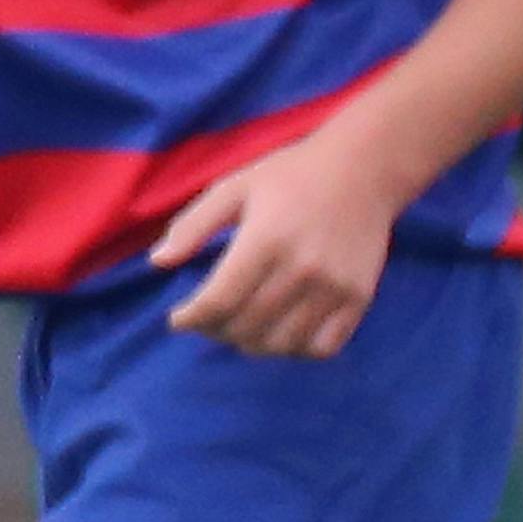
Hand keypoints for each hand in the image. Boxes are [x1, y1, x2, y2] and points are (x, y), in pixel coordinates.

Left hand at [148, 122, 413, 355]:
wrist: (364, 171)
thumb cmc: (291, 176)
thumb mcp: (232, 187)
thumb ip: (194, 225)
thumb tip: (159, 262)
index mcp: (265, 240)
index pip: (220, 300)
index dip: (192, 318)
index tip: (179, 319)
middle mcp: (301, 270)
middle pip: (248, 325)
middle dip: (216, 331)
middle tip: (207, 322)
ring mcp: (334, 288)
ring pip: (283, 343)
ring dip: (252, 344)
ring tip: (240, 330)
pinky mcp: (359, 299)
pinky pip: (324, 346)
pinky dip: (296, 350)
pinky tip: (282, 334)